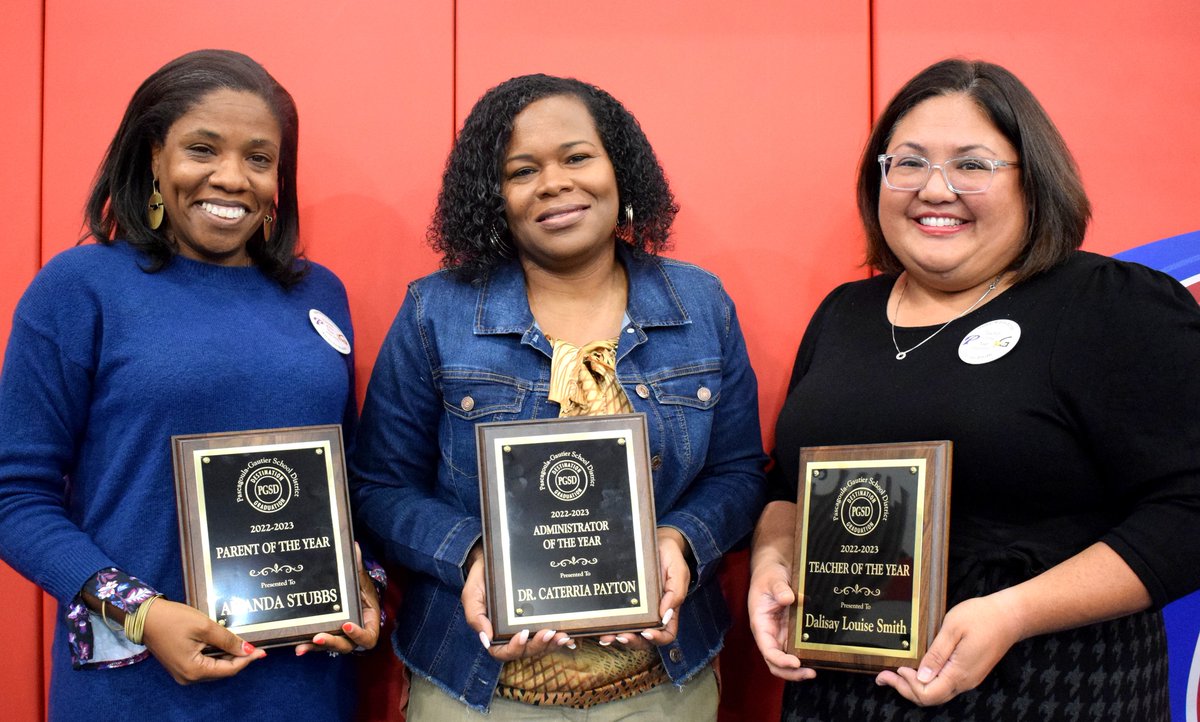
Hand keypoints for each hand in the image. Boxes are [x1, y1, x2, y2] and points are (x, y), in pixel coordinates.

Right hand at [141, 599, 264, 683]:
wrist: (145, 617)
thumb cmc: (173, 619)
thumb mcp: (204, 627)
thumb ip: (227, 640)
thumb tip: (248, 650)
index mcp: (194, 671)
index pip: (229, 669)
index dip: (247, 660)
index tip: (263, 650)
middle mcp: (188, 677)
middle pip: (222, 671)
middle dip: (239, 659)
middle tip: (255, 645)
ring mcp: (183, 673)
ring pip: (214, 668)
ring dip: (229, 657)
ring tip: (243, 643)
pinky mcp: (180, 665)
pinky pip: (204, 664)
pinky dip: (217, 655)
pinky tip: (225, 644)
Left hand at [296, 542, 381, 655]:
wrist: (358, 600)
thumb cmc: (363, 593)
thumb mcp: (362, 581)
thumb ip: (357, 567)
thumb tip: (353, 546)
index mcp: (368, 624)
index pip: (367, 638)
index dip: (358, 635)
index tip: (347, 625)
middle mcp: (354, 636)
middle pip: (345, 646)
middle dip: (331, 642)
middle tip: (318, 637)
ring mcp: (340, 638)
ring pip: (329, 647)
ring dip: (314, 647)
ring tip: (300, 647)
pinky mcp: (328, 637)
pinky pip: (319, 644)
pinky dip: (308, 644)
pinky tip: (296, 645)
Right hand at [460, 543, 573, 659]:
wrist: (495, 560)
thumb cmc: (482, 579)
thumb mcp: (472, 595)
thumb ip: (475, 616)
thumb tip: (486, 639)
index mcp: (493, 633)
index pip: (502, 652)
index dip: (514, 648)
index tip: (523, 634)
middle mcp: (511, 635)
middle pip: (525, 652)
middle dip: (538, 645)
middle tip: (549, 632)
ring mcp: (527, 628)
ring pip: (540, 646)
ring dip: (552, 644)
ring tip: (562, 635)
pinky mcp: (539, 620)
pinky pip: (550, 635)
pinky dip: (560, 639)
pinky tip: (570, 636)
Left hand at [597, 527, 689, 649]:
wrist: (656, 541)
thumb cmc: (669, 556)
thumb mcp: (678, 570)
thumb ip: (676, 591)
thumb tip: (664, 614)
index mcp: (668, 609)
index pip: (666, 634)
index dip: (657, 638)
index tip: (647, 633)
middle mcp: (652, 613)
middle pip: (644, 639)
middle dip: (632, 641)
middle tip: (621, 637)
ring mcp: (636, 609)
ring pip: (627, 632)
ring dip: (616, 637)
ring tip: (606, 636)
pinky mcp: (622, 602)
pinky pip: (615, 617)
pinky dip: (607, 625)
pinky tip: (598, 627)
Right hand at [747, 558, 814, 681]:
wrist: (775, 570)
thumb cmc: (769, 575)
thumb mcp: (772, 579)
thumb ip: (779, 589)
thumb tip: (788, 599)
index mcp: (761, 624)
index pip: (767, 649)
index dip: (779, 660)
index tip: (795, 662)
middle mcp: (770, 634)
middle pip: (775, 662)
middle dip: (791, 672)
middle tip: (810, 673)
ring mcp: (780, 634)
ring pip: (787, 659)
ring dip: (799, 669)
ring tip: (815, 669)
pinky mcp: (791, 632)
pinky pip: (797, 649)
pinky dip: (806, 655)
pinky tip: (819, 656)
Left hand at [875, 592, 1022, 705]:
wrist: (1011, 616)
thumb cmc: (981, 617)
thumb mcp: (953, 629)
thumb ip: (936, 654)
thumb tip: (921, 676)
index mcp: (959, 673)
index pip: (928, 694)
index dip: (907, 686)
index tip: (896, 668)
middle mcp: (964, 682)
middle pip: (930, 698)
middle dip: (904, 689)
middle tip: (884, 675)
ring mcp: (968, 678)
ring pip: (937, 693)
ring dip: (914, 686)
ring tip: (895, 673)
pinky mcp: (970, 672)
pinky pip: (945, 685)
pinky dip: (926, 681)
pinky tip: (917, 669)